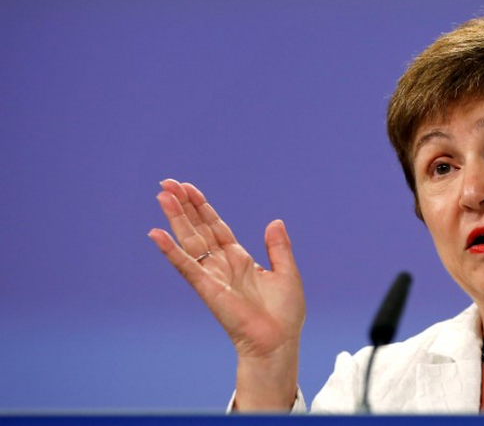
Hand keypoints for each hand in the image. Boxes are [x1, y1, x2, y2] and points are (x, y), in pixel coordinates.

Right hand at [149, 179, 304, 409]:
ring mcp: (213, 275)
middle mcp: (223, 265)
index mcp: (241, 259)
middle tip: (167, 183)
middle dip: (184, 206)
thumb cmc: (284, 314)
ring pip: (190, 241)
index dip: (203, 207)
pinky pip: (186, 266)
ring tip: (162, 195)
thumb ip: (278, 247)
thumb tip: (275, 221)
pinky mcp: (207, 289)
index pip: (216, 227)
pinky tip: (156, 234)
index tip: (188, 188)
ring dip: (175, 218)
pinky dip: (171, 251)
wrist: (278, 341)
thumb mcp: (287, 272)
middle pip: (198, 228)